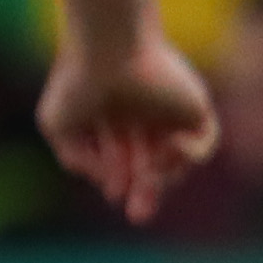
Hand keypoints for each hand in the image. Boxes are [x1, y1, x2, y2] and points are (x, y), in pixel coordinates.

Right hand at [38, 31, 219, 223]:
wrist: (107, 46)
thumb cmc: (77, 80)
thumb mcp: (58, 126)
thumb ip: (76, 159)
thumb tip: (105, 183)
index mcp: (110, 119)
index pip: (120, 162)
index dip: (116, 180)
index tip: (113, 191)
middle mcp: (141, 117)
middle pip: (150, 166)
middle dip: (144, 193)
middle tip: (138, 215)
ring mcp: (170, 112)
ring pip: (176, 161)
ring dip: (162, 175)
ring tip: (147, 172)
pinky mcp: (195, 106)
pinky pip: (204, 143)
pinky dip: (189, 157)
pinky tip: (167, 150)